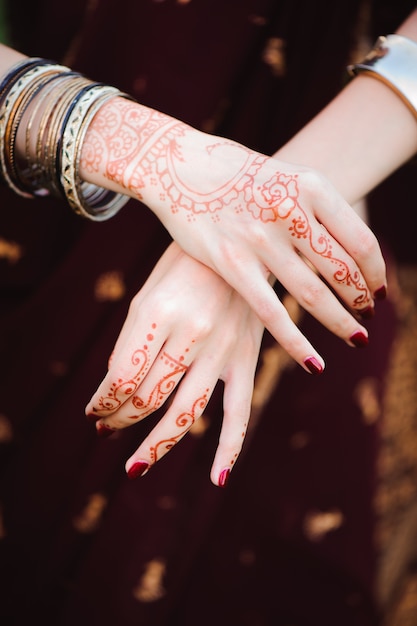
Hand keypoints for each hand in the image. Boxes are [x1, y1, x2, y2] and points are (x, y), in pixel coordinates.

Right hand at [82, 98, 386, 355]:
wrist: (179, 165)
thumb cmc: (239, 174)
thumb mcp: (287, 177)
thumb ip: (318, 210)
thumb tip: (351, 249)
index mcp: (311, 186)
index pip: (361, 241)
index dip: (376, 273)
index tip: (380, 291)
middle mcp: (289, 212)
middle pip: (342, 270)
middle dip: (362, 300)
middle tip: (368, 317)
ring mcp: (259, 239)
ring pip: (313, 295)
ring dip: (341, 322)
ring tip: (357, 338)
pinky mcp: (231, 263)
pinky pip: (271, 312)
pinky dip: (297, 343)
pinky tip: (314, 363)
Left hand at [86, 242, 264, 485]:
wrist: (240, 244)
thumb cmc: (183, 267)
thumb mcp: (149, 293)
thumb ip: (133, 341)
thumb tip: (116, 388)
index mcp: (158, 311)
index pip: (121, 375)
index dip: (102, 401)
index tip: (93, 410)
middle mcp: (191, 333)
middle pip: (147, 396)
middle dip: (119, 418)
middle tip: (105, 428)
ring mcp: (222, 349)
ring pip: (186, 412)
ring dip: (155, 443)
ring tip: (133, 466)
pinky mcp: (246, 358)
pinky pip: (239, 412)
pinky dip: (229, 448)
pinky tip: (216, 479)